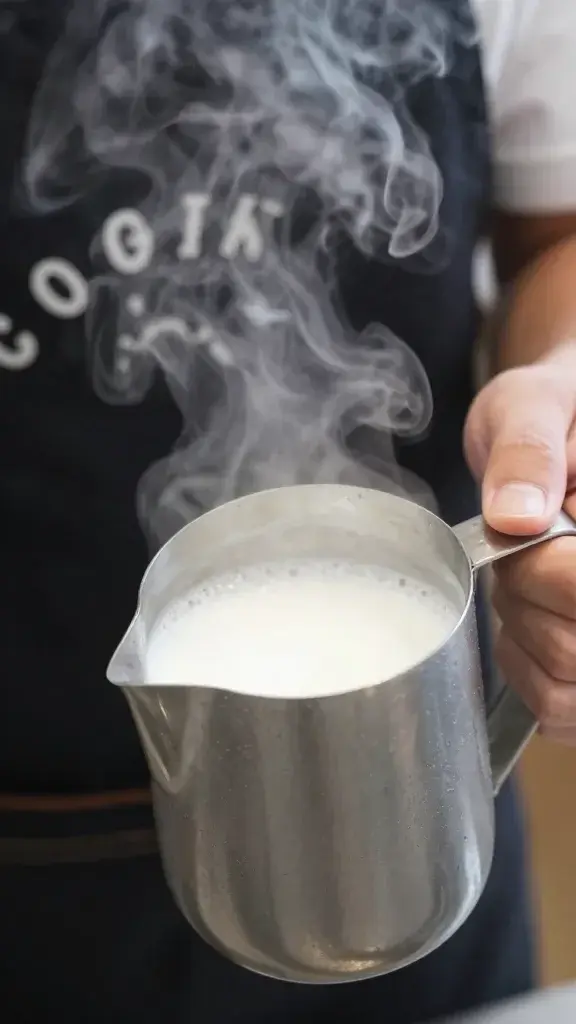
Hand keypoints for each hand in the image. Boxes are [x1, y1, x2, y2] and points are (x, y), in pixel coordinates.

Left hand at [464, 344, 575, 744]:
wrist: (568, 439)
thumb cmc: (559, 416)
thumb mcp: (534, 405)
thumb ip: (527, 449)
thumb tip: (516, 514)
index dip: (539, 567)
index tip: (526, 526)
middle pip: (574, 647)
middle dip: (524, 597)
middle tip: (523, 546)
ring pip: (566, 684)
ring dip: (522, 632)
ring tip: (532, 577)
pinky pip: (561, 710)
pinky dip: (528, 669)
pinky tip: (538, 618)